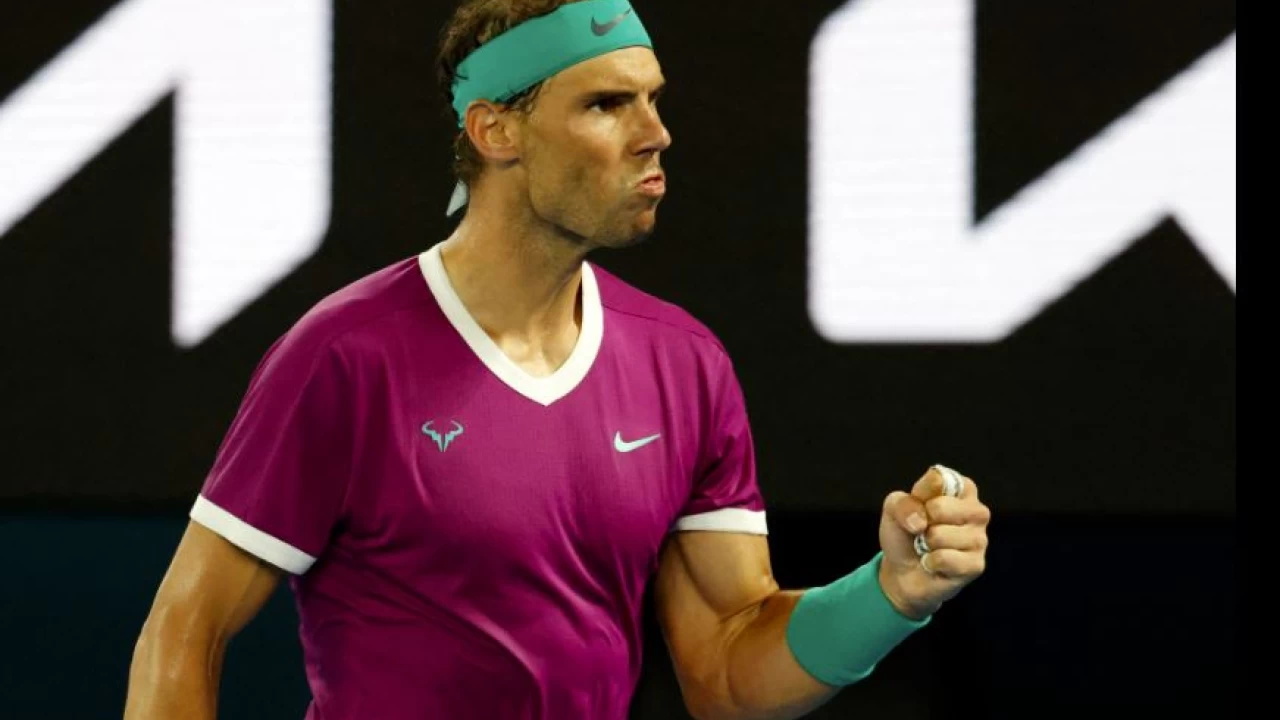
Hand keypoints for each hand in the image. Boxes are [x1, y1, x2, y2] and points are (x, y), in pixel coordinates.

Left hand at [877, 465, 989, 619]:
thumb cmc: (906, 533)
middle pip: (940, 507)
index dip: (919, 495)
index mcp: (962, 489)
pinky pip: (945, 558)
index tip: (919, 506)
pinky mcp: (976, 564)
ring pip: (940, 535)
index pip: (939, 479)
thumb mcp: (894, 509)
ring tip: (930, 547)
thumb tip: (921, 520)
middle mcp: (977, 511)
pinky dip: (931, 562)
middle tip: (923, 531)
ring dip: (926, 544)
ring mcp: (980, 538)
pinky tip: (934, 564)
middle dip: (921, 522)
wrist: (903, 571)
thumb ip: (903, 503)